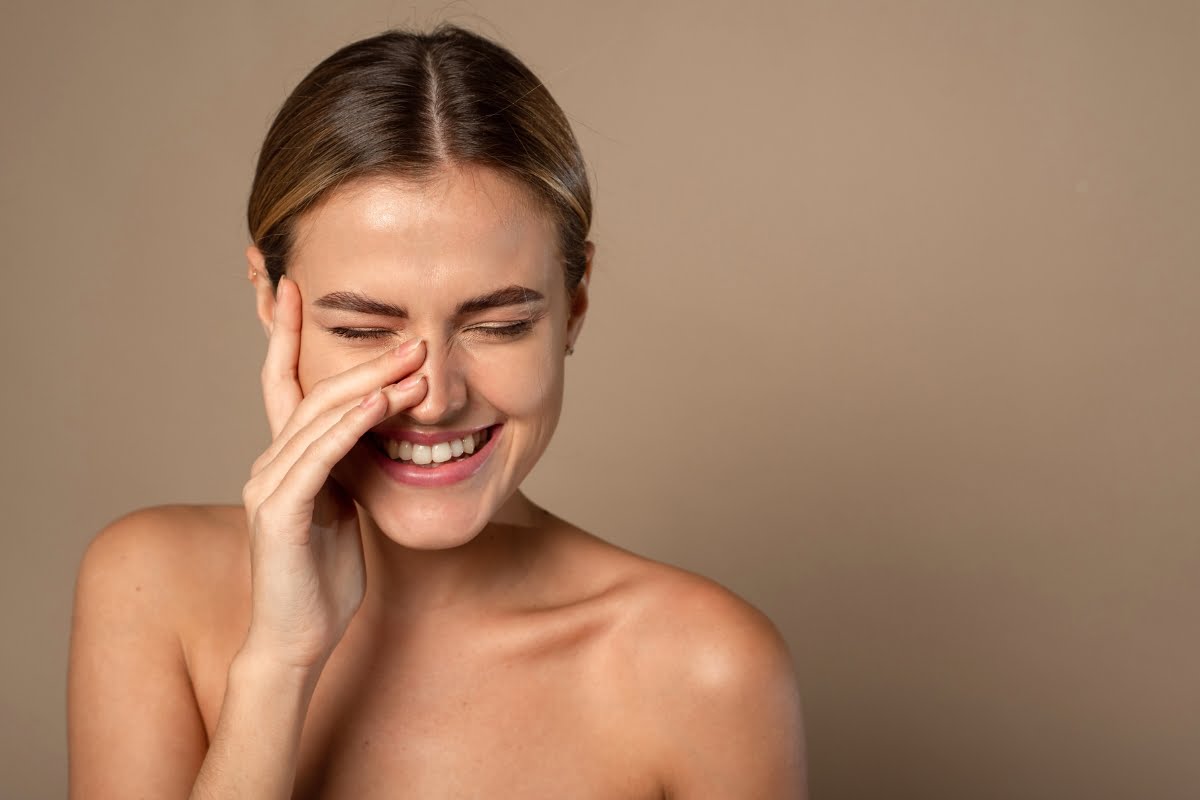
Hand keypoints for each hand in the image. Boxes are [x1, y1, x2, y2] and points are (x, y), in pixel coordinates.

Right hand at [239, 275, 426, 670]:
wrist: (298, 638)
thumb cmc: (322, 578)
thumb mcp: (343, 508)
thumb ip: (348, 468)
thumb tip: (376, 432)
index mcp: (286, 459)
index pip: (283, 383)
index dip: (286, 334)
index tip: (296, 287)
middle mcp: (270, 462)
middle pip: (314, 392)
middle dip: (364, 360)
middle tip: (412, 336)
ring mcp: (270, 485)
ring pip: (318, 417)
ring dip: (369, 385)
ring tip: (414, 363)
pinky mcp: (280, 513)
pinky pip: (319, 457)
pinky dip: (351, 427)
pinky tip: (381, 405)